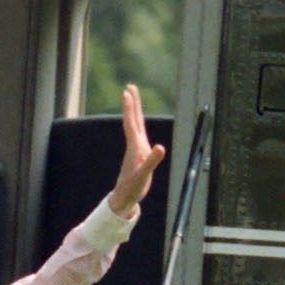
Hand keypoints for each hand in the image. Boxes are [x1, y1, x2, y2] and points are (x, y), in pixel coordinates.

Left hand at [107, 82, 167, 215]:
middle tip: (130, 87)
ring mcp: (135, 148)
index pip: (132, 123)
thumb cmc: (133, 187)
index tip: (128, 93)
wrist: (124, 197)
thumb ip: (151, 161)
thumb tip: (160, 147)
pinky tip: (138, 122)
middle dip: (132, 103)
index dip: (130, 108)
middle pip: (132, 119)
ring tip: (133, 98)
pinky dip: (138, 123)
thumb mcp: (143, 175)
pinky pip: (138, 133)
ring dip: (134, 111)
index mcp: (135, 147)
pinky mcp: (138, 153)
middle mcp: (134, 145)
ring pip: (134, 125)